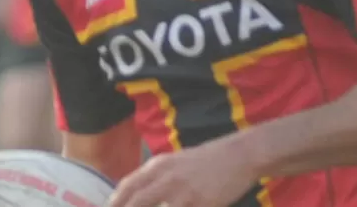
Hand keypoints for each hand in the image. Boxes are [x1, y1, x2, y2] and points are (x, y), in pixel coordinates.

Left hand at [109, 135, 259, 206]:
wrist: (240, 155)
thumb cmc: (208, 159)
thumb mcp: (177, 162)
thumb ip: (156, 178)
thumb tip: (135, 196)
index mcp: (159, 165)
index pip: (127, 187)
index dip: (115, 203)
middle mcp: (167, 178)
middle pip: (136, 203)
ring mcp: (183, 193)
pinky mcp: (200, 204)